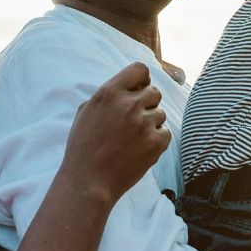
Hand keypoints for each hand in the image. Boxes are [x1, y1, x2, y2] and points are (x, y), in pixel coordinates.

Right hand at [62, 62, 171, 204]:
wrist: (89, 181)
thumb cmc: (84, 147)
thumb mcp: (87, 112)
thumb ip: (109, 95)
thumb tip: (130, 85)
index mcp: (109, 93)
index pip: (139, 69)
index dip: (141, 79)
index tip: (138, 90)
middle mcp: (129, 104)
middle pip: (154, 92)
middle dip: (146, 104)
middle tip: (133, 121)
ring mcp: (144, 123)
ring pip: (160, 113)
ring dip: (151, 124)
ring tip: (132, 139)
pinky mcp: (155, 143)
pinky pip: (166, 132)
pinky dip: (157, 140)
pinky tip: (140, 149)